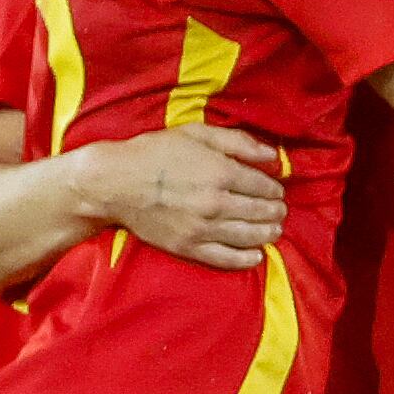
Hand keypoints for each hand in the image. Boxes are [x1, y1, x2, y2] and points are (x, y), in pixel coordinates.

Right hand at [71, 125, 288, 270]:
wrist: (114, 183)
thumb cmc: (154, 153)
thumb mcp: (196, 134)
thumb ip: (238, 142)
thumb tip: (273, 155)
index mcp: (220, 172)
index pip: (264, 185)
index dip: (275, 188)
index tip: (276, 190)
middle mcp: (216, 203)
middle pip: (262, 212)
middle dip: (276, 211)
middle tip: (279, 210)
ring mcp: (203, 228)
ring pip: (251, 236)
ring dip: (269, 233)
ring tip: (274, 229)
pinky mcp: (189, 247)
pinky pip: (226, 258)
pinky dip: (246, 259)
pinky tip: (256, 255)